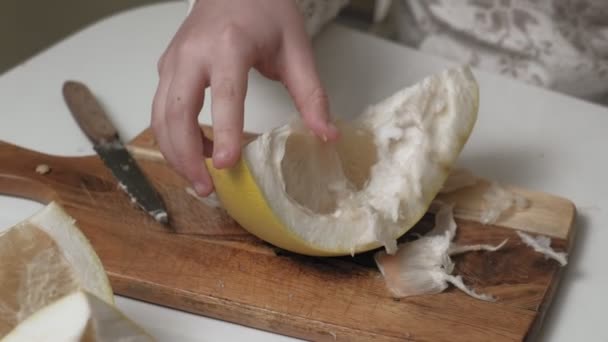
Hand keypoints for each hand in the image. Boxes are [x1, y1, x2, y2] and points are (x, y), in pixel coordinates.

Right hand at [152, 0, 338, 195]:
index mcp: (229, 44)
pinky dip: (171, 136)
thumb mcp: (297, 48)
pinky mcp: (167, 68)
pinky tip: (196, 152)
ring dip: (174, 152)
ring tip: (200, 178)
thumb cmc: (264, 8)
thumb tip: (327, 135)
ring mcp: (174, 60)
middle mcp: (193, 53)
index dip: (222, 132)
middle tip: (207, 188)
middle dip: (186, 156)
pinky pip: (161, 108)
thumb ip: (311, 94)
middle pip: (176, 112)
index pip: (224, 95)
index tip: (225, 164)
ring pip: (160, 115)